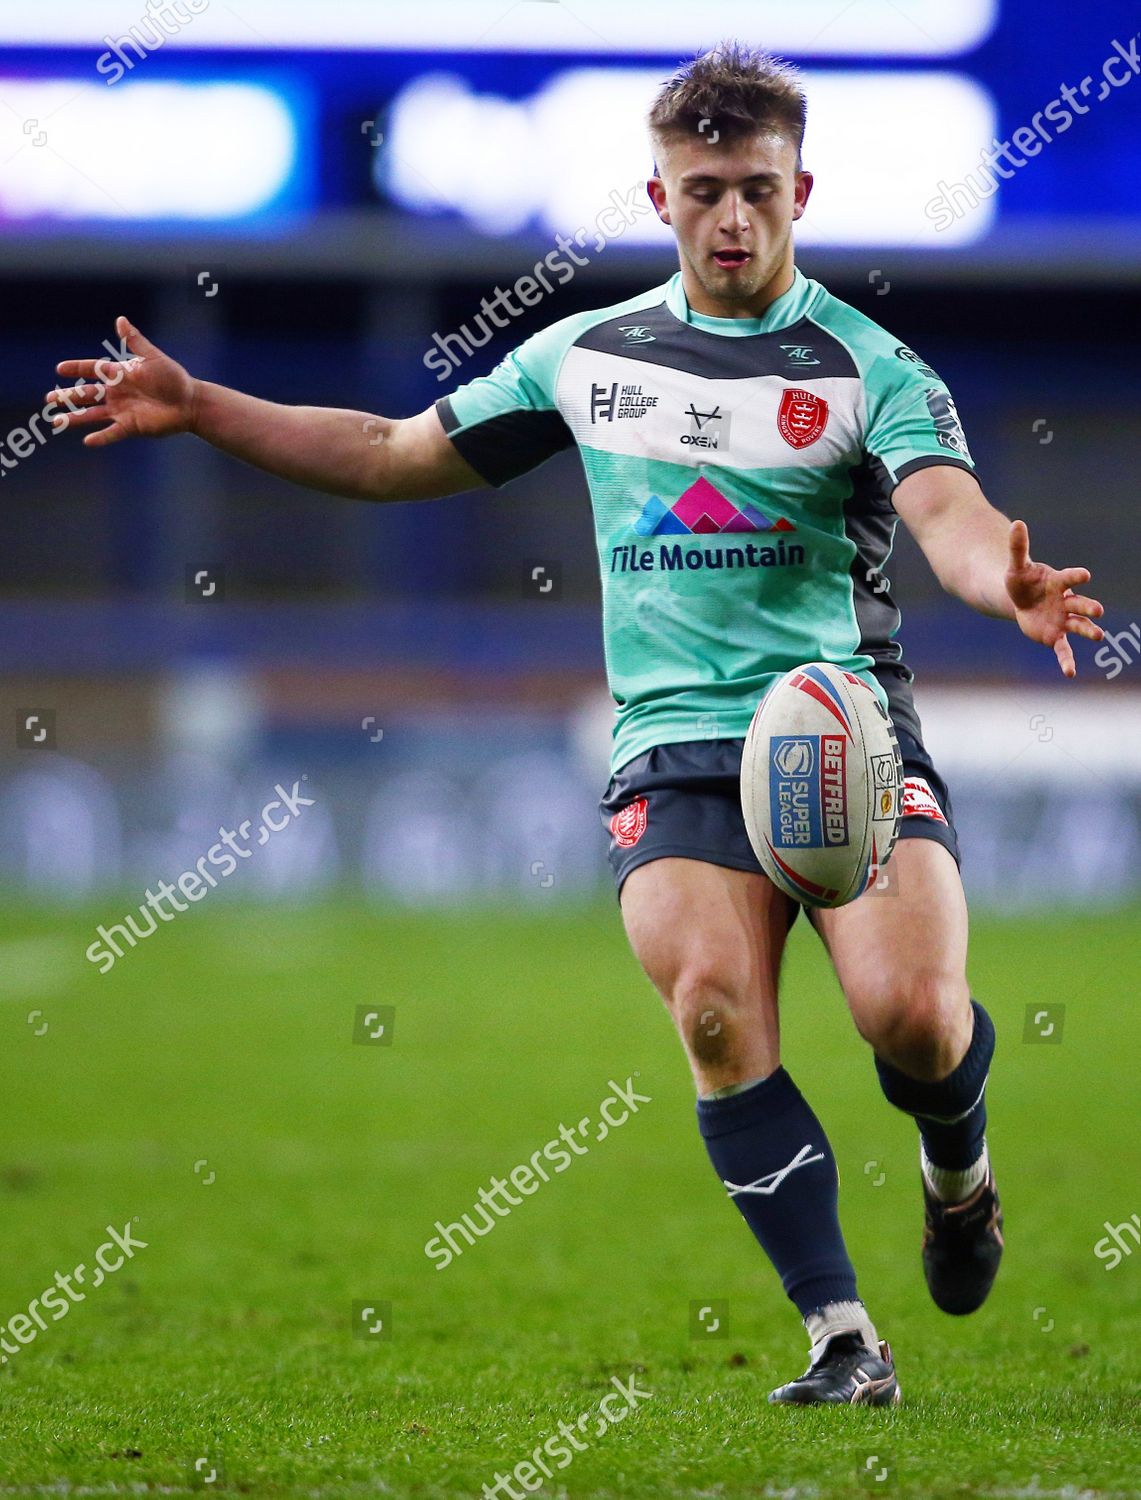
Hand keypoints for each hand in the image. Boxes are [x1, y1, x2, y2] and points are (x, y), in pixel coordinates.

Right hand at [47, 316, 197, 446]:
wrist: (190, 402)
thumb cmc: (173, 378)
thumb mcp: (152, 357)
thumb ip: (134, 341)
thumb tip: (120, 319)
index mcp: (119, 374)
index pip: (92, 370)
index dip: (77, 369)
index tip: (60, 368)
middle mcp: (116, 393)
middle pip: (86, 394)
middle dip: (68, 396)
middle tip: (49, 398)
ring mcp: (122, 410)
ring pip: (92, 414)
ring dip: (75, 417)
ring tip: (56, 421)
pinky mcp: (131, 426)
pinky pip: (112, 432)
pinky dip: (101, 437)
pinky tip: (88, 441)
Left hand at [1005, 519, 1103, 677]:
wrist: (1020, 600)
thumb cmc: (1022, 581)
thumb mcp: (1016, 567)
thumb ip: (1018, 547)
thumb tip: (1016, 523)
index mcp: (1058, 582)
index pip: (1070, 578)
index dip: (1076, 576)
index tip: (1084, 575)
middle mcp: (1065, 601)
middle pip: (1079, 603)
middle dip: (1088, 606)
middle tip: (1098, 610)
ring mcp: (1062, 619)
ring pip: (1079, 625)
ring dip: (1088, 630)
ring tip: (1099, 636)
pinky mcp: (1055, 636)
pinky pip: (1063, 650)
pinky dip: (1067, 661)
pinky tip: (1070, 673)